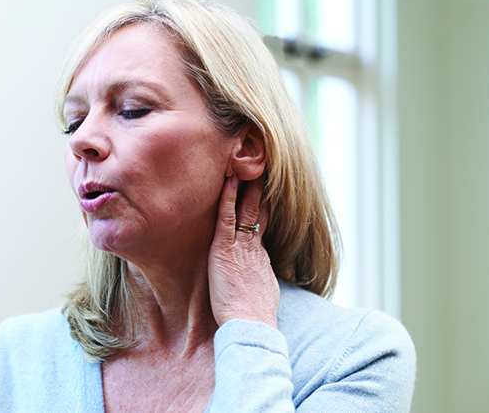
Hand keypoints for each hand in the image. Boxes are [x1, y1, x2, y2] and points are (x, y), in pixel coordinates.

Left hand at [208, 175, 279, 327]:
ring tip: (243, 164)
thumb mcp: (260, 291)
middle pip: (257, 209)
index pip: (261, 222)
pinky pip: (226, 217)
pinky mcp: (225, 249)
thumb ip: (257, 279)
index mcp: (259, 255)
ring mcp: (239, 245)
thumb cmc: (253, 315)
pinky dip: (228, 198)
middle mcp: (252, 246)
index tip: (264, 187)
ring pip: (244, 208)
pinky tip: (227, 181)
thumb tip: (257, 281)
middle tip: (259, 166)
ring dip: (244, 185)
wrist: (251, 324)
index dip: (262, 203)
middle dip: (257, 188)